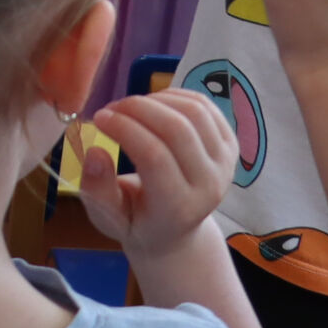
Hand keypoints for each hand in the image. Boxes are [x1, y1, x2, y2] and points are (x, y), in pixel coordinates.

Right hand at [80, 87, 242, 259]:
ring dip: (155, 99)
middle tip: (110, 108)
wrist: (175, 231)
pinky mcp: (231, 146)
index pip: (154, 157)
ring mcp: (225, 164)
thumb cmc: (136, 223)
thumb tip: (95, 151)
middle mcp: (210, 186)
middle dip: (137, 108)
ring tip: (130, 107)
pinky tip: (152, 104)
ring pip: (193, 112)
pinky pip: (205, 106)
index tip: (98, 118)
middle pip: (177, 129)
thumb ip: (98, 190)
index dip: (124, 129)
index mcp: (178, 209)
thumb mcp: (107, 218)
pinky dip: (174, 96)